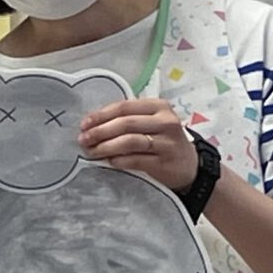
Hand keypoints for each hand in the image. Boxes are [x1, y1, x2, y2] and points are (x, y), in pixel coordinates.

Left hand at [78, 98, 198, 189]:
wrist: (189, 166)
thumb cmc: (162, 141)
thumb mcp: (150, 123)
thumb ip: (127, 120)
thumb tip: (92, 125)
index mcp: (158, 106)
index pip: (124, 107)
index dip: (101, 115)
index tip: (84, 124)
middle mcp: (165, 121)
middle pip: (125, 123)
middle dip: (100, 132)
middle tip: (83, 140)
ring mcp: (167, 142)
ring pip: (130, 141)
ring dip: (106, 147)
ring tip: (92, 152)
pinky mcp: (165, 162)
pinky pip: (137, 159)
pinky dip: (120, 160)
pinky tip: (110, 161)